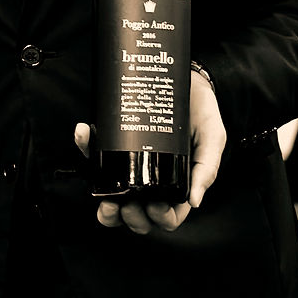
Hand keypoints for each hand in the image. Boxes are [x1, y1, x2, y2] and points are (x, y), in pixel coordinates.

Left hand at [74, 69, 225, 234]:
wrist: (185, 79)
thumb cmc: (202, 113)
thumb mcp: (213, 138)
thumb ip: (207, 168)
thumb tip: (194, 202)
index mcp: (176, 186)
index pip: (165, 217)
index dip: (157, 219)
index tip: (153, 206)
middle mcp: (150, 181)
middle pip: (136, 215)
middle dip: (127, 217)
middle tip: (126, 203)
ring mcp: (129, 165)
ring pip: (112, 197)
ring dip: (104, 203)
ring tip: (104, 194)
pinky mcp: (113, 145)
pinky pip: (94, 154)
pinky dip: (85, 147)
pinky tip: (85, 133)